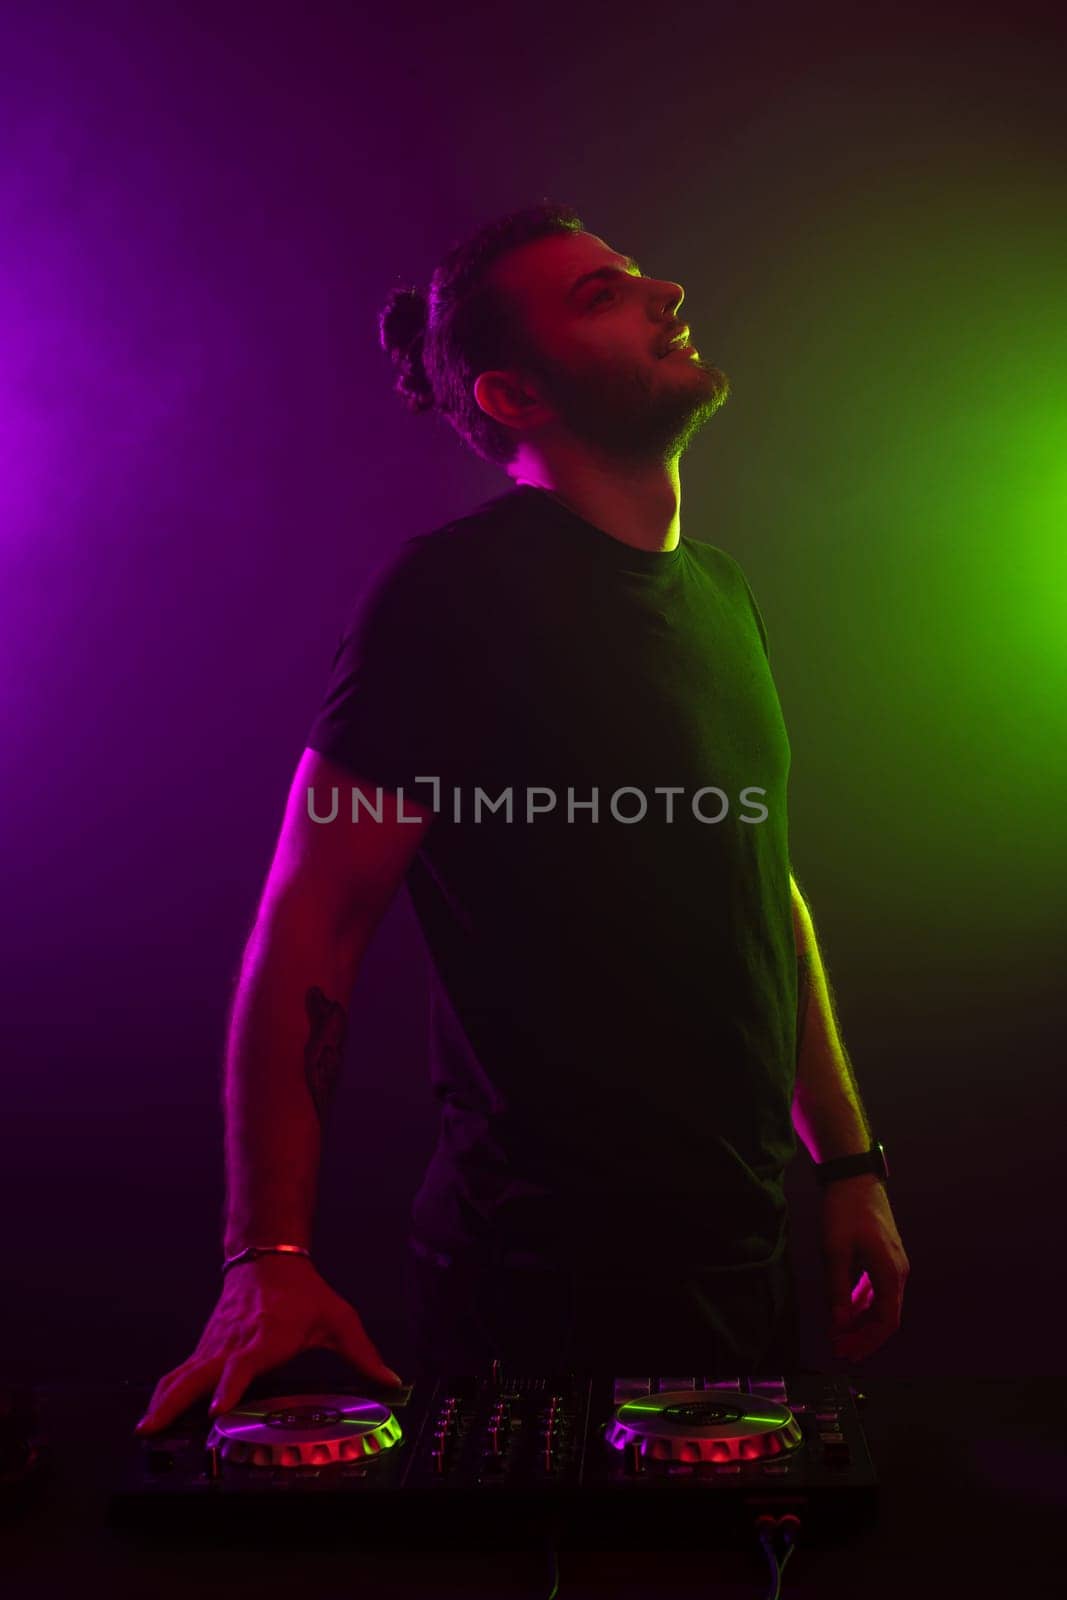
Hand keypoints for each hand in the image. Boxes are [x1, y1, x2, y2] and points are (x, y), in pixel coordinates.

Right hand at [134, 1254, 403, 1434]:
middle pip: (198, 1373)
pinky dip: (166, 1390)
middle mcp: (234, 1342)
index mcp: (266, 1338)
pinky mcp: (207, 1345)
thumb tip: (392, 1380)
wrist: (269, 1258)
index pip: (243, 1364)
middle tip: (153, 1428)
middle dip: (175, 1401)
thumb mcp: (338, 1318)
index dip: (230, 1387)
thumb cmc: (303, 1292)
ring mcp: (216, 1344)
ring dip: (163, 1399)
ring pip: (183, 1373)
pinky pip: (183, 1370)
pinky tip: (154, 1411)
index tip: (216, 1408)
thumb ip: (364, 1353)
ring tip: (144, 1429)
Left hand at [819, 1176, 909, 1361]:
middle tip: (838, 1349)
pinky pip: (876, 1289)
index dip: (867, 1343)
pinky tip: (846, 1310)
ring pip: (880, 1304)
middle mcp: (898, 1272)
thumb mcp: (835, 1251)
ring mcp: (893, 1264)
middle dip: (862, 1336)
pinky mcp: (884, 1256)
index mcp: (891, 1273)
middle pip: (885, 1317)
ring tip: (839, 1335)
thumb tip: (839, 1325)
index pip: (886, 1322)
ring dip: (861, 1321)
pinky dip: (862, 1303)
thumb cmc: (845, 1211)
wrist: (854, 1177)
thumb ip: (838, 1290)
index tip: (847, 1355)